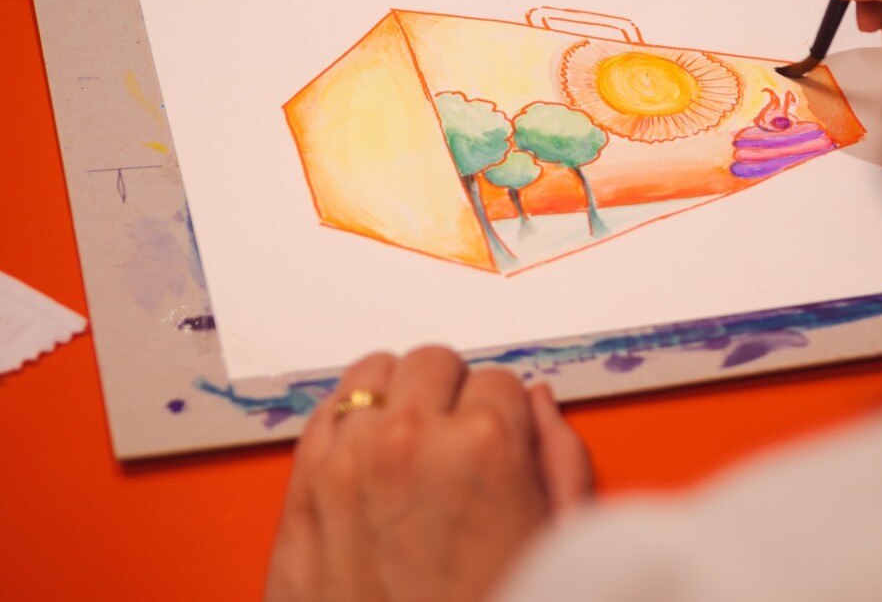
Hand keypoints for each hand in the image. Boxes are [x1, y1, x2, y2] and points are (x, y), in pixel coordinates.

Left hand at [265, 347, 591, 601]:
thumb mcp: (558, 538)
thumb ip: (560, 456)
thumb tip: (540, 404)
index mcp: (488, 447)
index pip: (502, 380)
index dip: (506, 418)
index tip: (502, 444)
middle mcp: (413, 441)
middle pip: (435, 361)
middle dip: (454, 394)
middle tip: (460, 439)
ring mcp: (349, 462)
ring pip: (372, 373)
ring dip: (397, 398)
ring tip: (412, 442)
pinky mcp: (302, 490)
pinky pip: (323, 413)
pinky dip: (347, 423)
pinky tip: (369, 455)